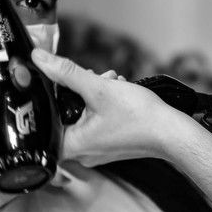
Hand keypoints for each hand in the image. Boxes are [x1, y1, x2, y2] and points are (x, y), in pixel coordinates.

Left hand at [32, 48, 195, 167]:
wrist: (172, 133)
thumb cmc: (140, 117)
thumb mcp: (99, 88)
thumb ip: (66, 72)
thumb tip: (39, 58)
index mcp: (71, 146)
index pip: (41, 124)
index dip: (44, 100)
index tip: (50, 82)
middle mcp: (81, 153)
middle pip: (62, 117)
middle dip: (73, 92)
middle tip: (87, 77)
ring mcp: (96, 150)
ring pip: (80, 117)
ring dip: (90, 95)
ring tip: (108, 81)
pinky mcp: (109, 145)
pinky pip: (95, 122)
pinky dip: (101, 105)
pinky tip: (116, 89)